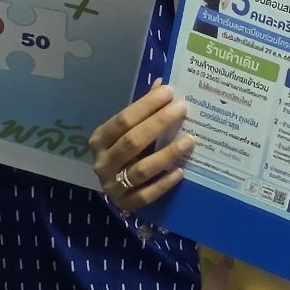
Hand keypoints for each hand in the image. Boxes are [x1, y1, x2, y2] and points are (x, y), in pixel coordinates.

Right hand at [87, 83, 193, 213]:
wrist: (115, 188)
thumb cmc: (125, 153)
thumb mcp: (128, 132)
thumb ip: (143, 111)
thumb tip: (162, 84)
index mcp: (100, 140)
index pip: (123, 120)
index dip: (146, 106)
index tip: (169, 93)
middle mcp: (102, 163)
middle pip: (132, 142)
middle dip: (158, 123)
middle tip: (182, 109)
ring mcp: (113, 186)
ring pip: (141, 170)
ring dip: (167, 154)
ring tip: (189, 140)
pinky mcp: (126, 204)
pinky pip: (147, 195)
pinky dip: (164, 184)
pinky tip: (181, 171)